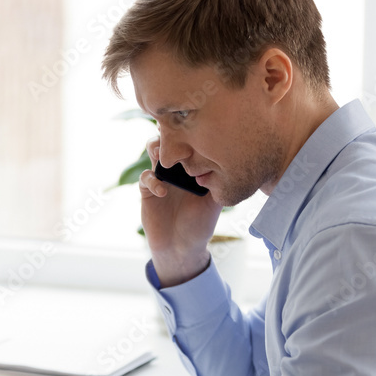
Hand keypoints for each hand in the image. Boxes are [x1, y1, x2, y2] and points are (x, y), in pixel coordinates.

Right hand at [140, 136, 220, 285]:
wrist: (182, 247)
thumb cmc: (200, 224)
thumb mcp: (215, 203)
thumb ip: (219, 183)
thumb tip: (229, 163)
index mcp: (193, 166)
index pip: (190, 140)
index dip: (191, 130)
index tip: (197, 128)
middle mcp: (177, 167)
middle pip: (170, 137)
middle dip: (171, 132)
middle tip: (176, 137)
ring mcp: (161, 177)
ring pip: (153, 149)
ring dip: (156, 147)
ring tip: (165, 159)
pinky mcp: (148, 191)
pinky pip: (146, 178)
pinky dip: (153, 181)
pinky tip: (163, 192)